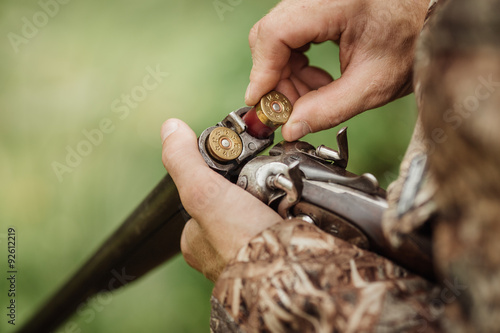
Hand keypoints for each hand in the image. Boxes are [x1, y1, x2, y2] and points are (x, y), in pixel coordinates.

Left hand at [161, 119, 281, 280]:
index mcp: (197, 240)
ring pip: (259, 213)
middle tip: (265, 183)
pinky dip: (291, 213)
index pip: (203, 194)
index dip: (218, 177)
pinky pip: (283, 223)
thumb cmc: (242, 241)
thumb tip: (170, 127)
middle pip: (233, 202)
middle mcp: (220, 250)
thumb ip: (186, 160)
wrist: (291, 273)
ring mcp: (250, 254)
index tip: (236, 168)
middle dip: (250, 189)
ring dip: (273, 200)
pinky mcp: (279, 254)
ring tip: (284, 194)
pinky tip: (296, 208)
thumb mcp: (204, 192)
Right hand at [246, 0, 429, 140]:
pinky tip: (317, 81)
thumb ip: (328, 109)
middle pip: (271, 35)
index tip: (260, 102)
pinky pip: (292, 35)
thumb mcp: (372, 84)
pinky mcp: (319, 6)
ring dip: (286, 74)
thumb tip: (291, 128)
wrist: (432, 21)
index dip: (263, 71)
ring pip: (278, 38)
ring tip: (312, 97)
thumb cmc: (414, 43)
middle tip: (290, 110)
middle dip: (275, 79)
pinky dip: (297, 64)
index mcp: (335, 3)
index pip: (276, 33)